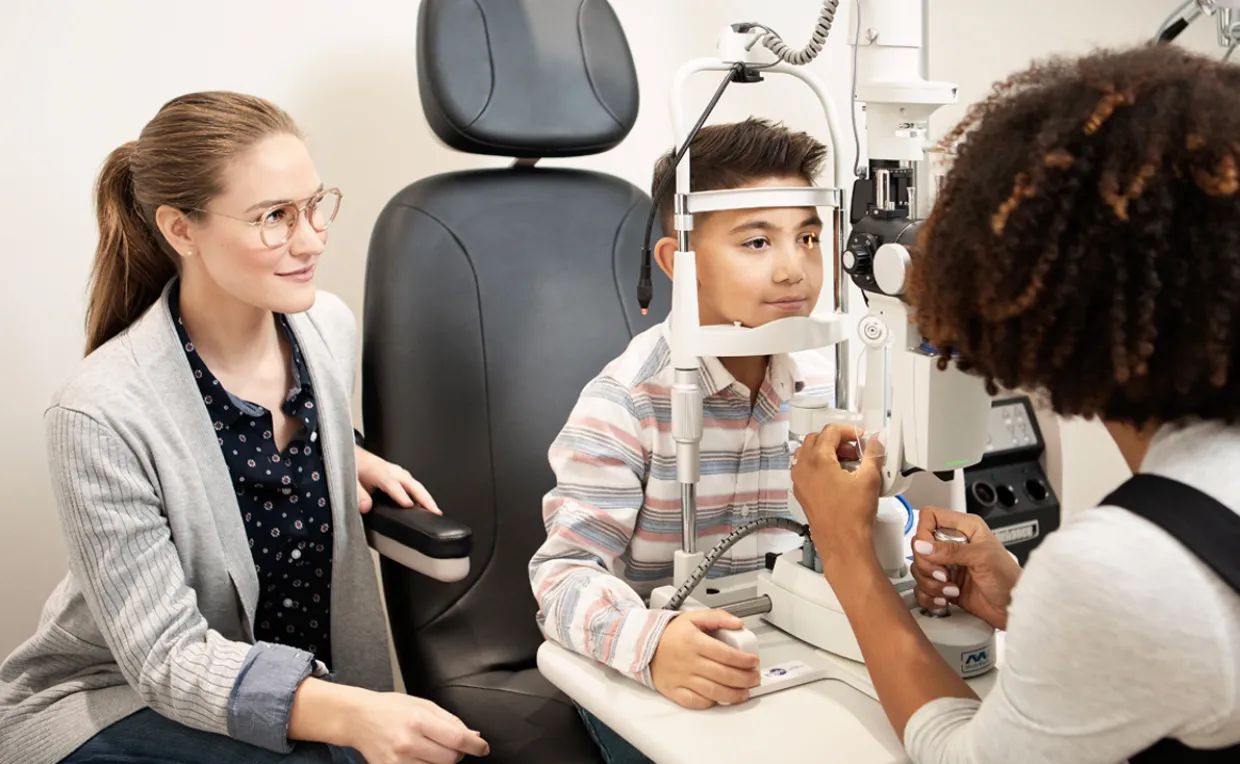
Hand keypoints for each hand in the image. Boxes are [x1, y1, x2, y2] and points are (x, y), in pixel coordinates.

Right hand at [347, 692, 489, 763]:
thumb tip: (473, 736)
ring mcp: (399, 760)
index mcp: (418, 720)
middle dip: (458, 753)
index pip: (457, 739)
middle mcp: (408, 742)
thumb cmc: (391, 708)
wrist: (359, 719)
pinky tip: (422, 756)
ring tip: (432, 748)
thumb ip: (450, 720)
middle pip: (450, 759)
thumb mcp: (423, 704)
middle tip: (452, 744)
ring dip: (442, 761)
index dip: (475, 746)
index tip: (483, 748)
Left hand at [355, 446, 440, 514]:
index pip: (392, 484)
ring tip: (434, 510)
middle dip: (424, 497)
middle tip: (434, 511)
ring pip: (415, 484)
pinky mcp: (399, 475)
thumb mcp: (350, 479)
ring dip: (426, 496)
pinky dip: (422, 494)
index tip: (409, 505)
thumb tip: (366, 507)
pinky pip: (413, 484)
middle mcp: (391, 471)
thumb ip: (357, 493)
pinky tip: (425, 504)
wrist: (354, 454)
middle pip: (411, 484)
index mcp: (378, 471)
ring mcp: (397, 472)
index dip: (400, 495)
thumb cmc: (353, 466)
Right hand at [650, 610, 760, 709]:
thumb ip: (717, 617)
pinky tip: (720, 698)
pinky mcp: (675, 691)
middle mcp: (689, 662)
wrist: (642, 645)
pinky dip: (711, 702)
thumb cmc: (668, 633)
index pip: (726, 654)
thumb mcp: (692, 617)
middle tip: (754, 678)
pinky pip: (696, 702)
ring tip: (744, 692)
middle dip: (744, 679)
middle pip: (723, 675)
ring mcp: (682, 678)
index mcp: (694, 642)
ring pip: (713, 691)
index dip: (744, 660)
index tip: (753, 661)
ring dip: (733, 694)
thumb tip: (738, 623)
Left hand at [791, 424, 884, 564]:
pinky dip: (820, 465)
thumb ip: (874, 455)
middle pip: (816, 439)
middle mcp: (803, 469)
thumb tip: (876, 443)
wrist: (843, 543)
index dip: (848, 431)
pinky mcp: (802, 493)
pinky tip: (839, 476)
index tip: (861, 437)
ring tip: (849, 462)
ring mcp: (799, 482)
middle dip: (837, 440)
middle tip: (856, 449)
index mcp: (816, 460)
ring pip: (809, 454)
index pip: (830, 432)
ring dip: (828, 451)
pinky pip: (807, 469)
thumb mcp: (869, 479)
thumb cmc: (852, 517)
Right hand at [910, 508, 1021, 630]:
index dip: (924, 532)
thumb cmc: (1010, 581)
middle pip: (919, 546)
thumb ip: (952, 550)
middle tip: (944, 574)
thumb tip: (923, 545)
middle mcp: (953, 545)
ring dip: (931, 583)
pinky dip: (930, 596)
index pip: (930, 517)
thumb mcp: (983, 558)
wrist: (1014, 610)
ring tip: (950, 588)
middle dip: (928, 565)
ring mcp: (947, 566)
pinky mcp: (943, 585)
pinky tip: (946, 598)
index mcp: (965, 528)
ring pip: (918, 569)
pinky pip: (922, 588)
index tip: (930, 551)